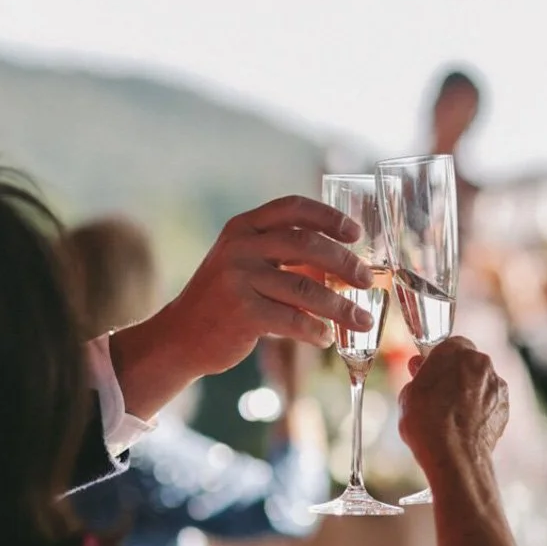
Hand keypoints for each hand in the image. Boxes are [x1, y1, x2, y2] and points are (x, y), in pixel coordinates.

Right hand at [113, 197, 373, 413]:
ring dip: (340, 306)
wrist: (181, 336)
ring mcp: (238, 278)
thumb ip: (284, 256)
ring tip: (362, 319)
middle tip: (366, 281)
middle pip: (307, 245)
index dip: (329, 216)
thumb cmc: (225, 300)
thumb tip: (343, 264)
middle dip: (345, 263)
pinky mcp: (242, 313)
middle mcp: (240, 247)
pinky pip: (293, 319)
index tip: (356, 234)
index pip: (293, 208)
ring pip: (305, 287)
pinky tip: (326, 338)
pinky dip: (315, 330)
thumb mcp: (246, 264)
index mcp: (243, 227)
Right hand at [398, 337, 508, 483]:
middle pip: (468, 362)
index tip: (429, 373)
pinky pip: (491, 401)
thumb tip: (419, 367)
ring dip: (470, 392)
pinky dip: (482, 409)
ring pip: (481, 382)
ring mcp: (497, 384)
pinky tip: (466, 425)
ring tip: (452, 416)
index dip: (438, 360)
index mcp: (455, 351)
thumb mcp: (408, 394)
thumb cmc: (426, 423)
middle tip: (439, 395)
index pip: (449, 345)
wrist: (454, 456)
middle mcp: (480, 362)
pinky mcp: (506, 406)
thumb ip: (418, 375)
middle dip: (456, 374)